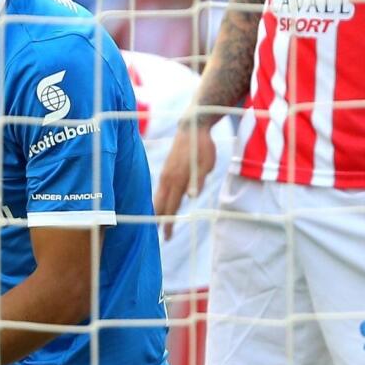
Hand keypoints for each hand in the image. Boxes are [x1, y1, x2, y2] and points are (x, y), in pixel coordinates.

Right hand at [153, 119, 215, 239]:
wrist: (191, 127)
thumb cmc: (202, 146)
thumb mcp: (206, 164)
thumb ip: (198, 180)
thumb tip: (191, 197)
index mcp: (178, 179)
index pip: (172, 206)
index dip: (169, 222)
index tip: (167, 236)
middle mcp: (168, 178)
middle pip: (161, 204)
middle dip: (161, 221)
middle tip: (162, 236)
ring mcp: (165, 173)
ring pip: (159, 197)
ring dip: (159, 211)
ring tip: (159, 223)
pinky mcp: (166, 169)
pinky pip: (160, 189)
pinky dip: (160, 200)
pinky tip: (162, 205)